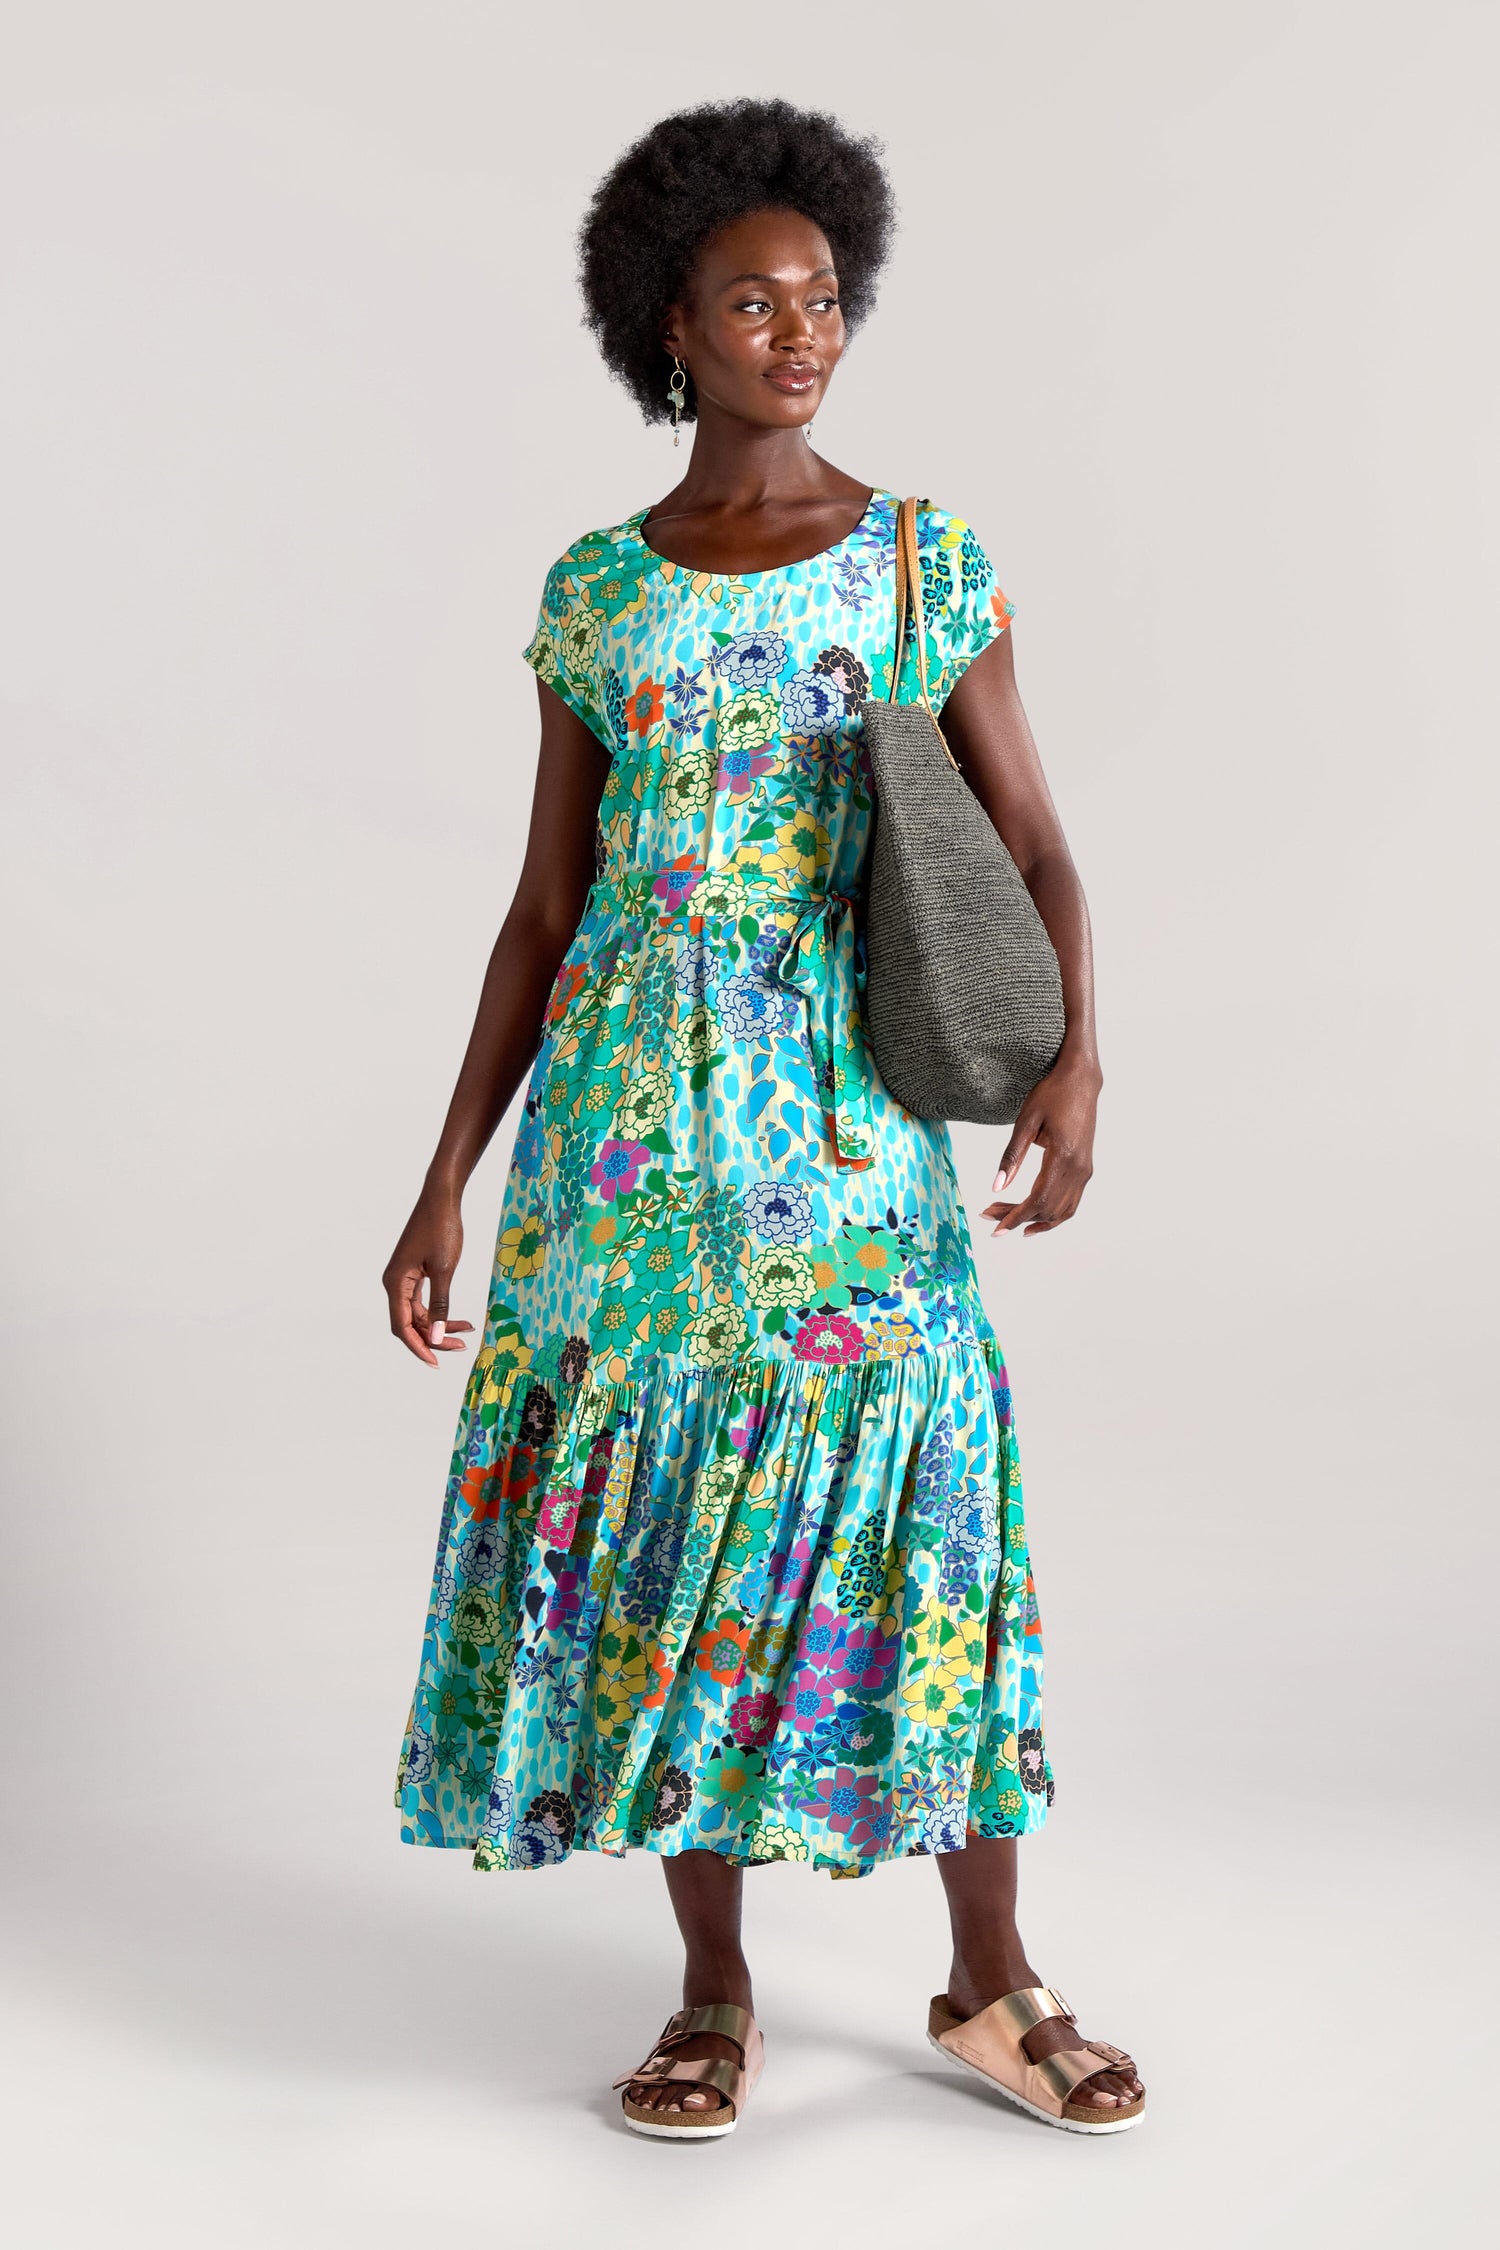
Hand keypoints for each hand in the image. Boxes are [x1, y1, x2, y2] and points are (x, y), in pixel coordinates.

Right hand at [382, 1186, 473, 1365]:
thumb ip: (440, 1305)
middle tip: (460, 1346)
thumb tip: (436, 1337)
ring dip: (439, 1326)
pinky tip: (459, 1319)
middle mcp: (395, 1283)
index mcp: (396, 1283)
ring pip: (418, 1314)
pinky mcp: (414, 1273)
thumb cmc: (442, 1229)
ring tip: (465, 1332)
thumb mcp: (444, 1270)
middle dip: (434, 1338)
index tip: (436, 1362)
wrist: (441, 1198)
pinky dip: (440, 1312)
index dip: (418, 1347)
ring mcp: (404, 1278)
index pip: (402, 1327)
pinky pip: (423, 1302)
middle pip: (410, 1324)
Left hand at [982, 1057, 1100, 1237]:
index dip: (1015, 1217)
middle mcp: (1079, 1168)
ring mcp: (1085, 1169)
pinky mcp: (1086, 1167)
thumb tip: (996, 1187)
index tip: (996, 1229)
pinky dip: (1053, 1215)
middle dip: (1016, 1218)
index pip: (1038, 1200)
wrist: (1081, 1079)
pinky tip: (1035, 1219)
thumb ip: (1011, 1156)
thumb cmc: (1051, 1095)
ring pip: (1062, 1211)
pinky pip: (1071, 1202)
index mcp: (1063, 1156)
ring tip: (1006, 1219)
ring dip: (1034, 1220)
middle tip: (988, 1215)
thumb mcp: (1026, 1122)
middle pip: (1047, 1209)